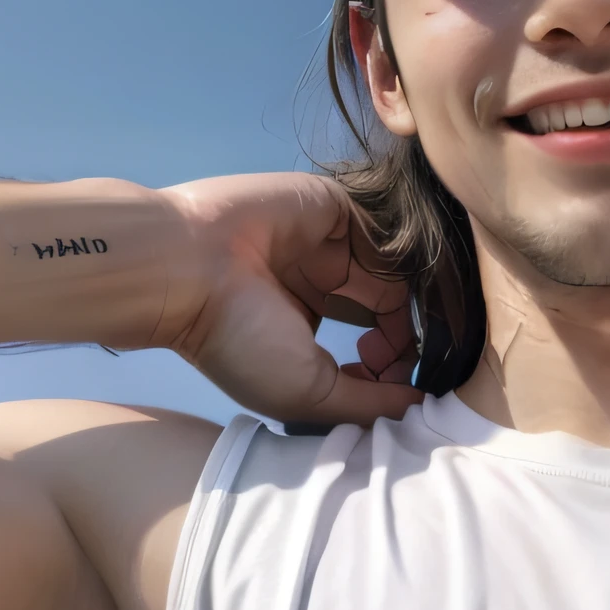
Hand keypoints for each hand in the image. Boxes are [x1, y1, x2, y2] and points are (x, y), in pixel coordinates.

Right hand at [158, 173, 417, 424]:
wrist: (187, 272)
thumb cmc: (239, 341)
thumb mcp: (310, 394)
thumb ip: (370, 401)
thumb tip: (422, 404)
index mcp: (307, 324)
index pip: (377, 340)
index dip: (393, 363)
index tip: (383, 375)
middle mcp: (321, 281)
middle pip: (392, 304)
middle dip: (404, 333)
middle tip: (389, 350)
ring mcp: (327, 242)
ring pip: (395, 267)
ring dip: (407, 296)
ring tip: (395, 319)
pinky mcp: (333, 205)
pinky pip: (386, 227)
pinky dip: (398, 256)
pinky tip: (389, 279)